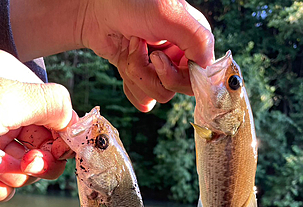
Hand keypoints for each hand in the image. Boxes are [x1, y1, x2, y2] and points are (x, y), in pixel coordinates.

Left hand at [0, 49, 74, 200]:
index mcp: (15, 87)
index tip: (59, 152)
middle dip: (36, 161)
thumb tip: (76, 122)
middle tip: (26, 162)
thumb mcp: (7, 96)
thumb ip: (53, 105)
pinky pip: (4, 185)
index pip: (58, 118)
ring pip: (24, 171)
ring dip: (10, 173)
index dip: (63, 140)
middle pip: (45, 149)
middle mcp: (5, 113)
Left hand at [10, 0, 213, 112]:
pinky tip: (126, 61)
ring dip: (136, 73)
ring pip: (158, 95)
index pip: (200, 78)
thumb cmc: (129, 3)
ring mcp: (161, 70)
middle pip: (176, 90)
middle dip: (151, 73)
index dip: (178, 77)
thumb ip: (196, 38)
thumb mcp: (168, 14)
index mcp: (194, 41)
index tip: (158, 59)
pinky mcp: (144, 78)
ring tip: (131, 47)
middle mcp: (180, 57)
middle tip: (143, 49)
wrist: (94, 11)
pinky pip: (144, 101)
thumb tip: (207, 67)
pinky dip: (130, 84)